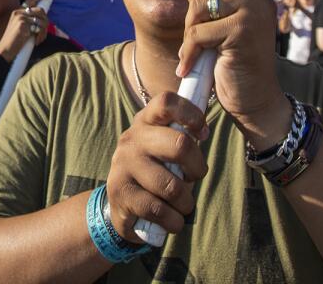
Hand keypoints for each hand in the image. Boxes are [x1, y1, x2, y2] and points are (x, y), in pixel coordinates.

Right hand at [0, 0, 51, 62]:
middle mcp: (18, 12)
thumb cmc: (14, 42)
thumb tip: (44, 19)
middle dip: (45, 22)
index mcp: (18, 12)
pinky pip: (40, 27)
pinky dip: (41, 36)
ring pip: (42, 20)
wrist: (4, 51)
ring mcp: (20, 17)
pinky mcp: (23, 24)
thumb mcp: (21, 28)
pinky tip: (35, 41)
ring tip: (39, 39)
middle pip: (40, 10)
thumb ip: (30, 21)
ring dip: (44, 31)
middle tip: (43, 33)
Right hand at [106, 92, 209, 238]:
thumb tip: (203, 132)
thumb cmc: (154, 172)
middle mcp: (132, 138)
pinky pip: (159, 209)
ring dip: (186, 202)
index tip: (202, 133)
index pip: (167, 102)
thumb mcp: (164, 149)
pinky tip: (172, 220)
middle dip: (197, 168)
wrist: (120, 205)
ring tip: (182, 204)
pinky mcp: (120, 192)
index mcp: (146, 122)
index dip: (191, 114)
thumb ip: (182, 138)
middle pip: (180, 145)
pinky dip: (174, 220)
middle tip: (195, 177)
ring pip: (172, 186)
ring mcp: (123, 165)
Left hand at [177, 0, 291, 149]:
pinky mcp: (242, 32)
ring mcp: (252, 14)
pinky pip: (198, 33)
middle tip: (193, 33)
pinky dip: (189, 52)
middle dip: (192, 8)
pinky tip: (190, 66)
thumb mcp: (221, 30)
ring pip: (199, 8)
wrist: (255, 101)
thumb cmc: (236, 65)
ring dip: (189, 34)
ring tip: (195, 53)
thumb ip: (210, 6)